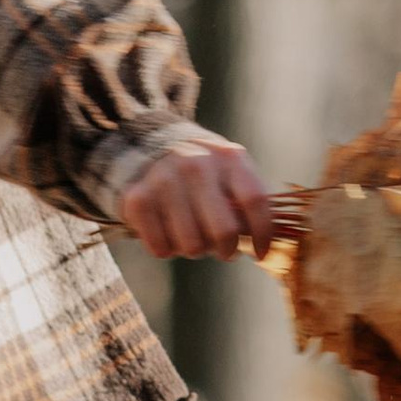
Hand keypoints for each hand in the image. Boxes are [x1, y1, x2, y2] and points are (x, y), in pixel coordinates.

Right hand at [117, 124, 277, 262]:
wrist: (151, 147)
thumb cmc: (204, 172)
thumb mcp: (230, 172)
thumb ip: (247, 203)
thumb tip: (260, 246)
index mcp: (228, 157)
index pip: (255, 201)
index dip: (263, 235)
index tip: (261, 254)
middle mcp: (195, 164)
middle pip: (223, 231)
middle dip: (228, 251)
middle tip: (224, 251)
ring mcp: (164, 179)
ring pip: (192, 245)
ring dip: (196, 251)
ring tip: (194, 236)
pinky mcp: (138, 198)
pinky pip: (161, 249)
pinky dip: (168, 250)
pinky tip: (169, 233)